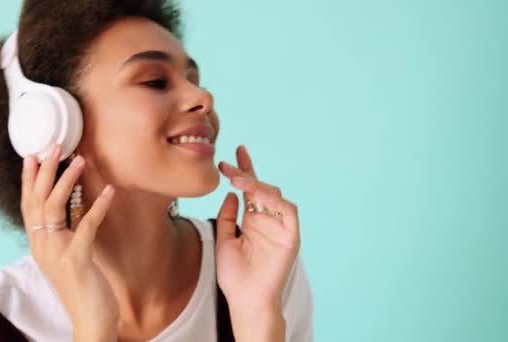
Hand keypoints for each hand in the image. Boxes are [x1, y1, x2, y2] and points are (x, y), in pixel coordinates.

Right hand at [21, 144, 117, 339]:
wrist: (89, 318)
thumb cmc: (82, 284)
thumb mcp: (67, 254)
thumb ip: (65, 231)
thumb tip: (73, 204)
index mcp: (38, 242)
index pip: (28, 204)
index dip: (29, 179)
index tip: (32, 154)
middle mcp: (41, 245)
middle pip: (37, 200)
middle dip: (44, 170)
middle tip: (54, 145)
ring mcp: (57, 252)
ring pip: (55, 208)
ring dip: (67, 180)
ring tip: (80, 159)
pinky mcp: (76, 259)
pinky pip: (86, 226)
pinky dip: (98, 206)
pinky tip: (109, 191)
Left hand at [215, 145, 300, 313]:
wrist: (245, 300)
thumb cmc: (235, 275)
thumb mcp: (223, 240)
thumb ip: (227, 217)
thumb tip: (230, 194)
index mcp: (253, 219)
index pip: (250, 189)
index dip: (245, 169)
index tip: (237, 151)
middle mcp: (268, 219)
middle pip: (261, 188)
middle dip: (246, 174)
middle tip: (228, 167)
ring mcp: (280, 227)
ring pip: (275, 196)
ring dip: (258, 185)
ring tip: (239, 179)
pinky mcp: (291, 237)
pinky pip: (289, 212)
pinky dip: (277, 201)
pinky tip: (260, 195)